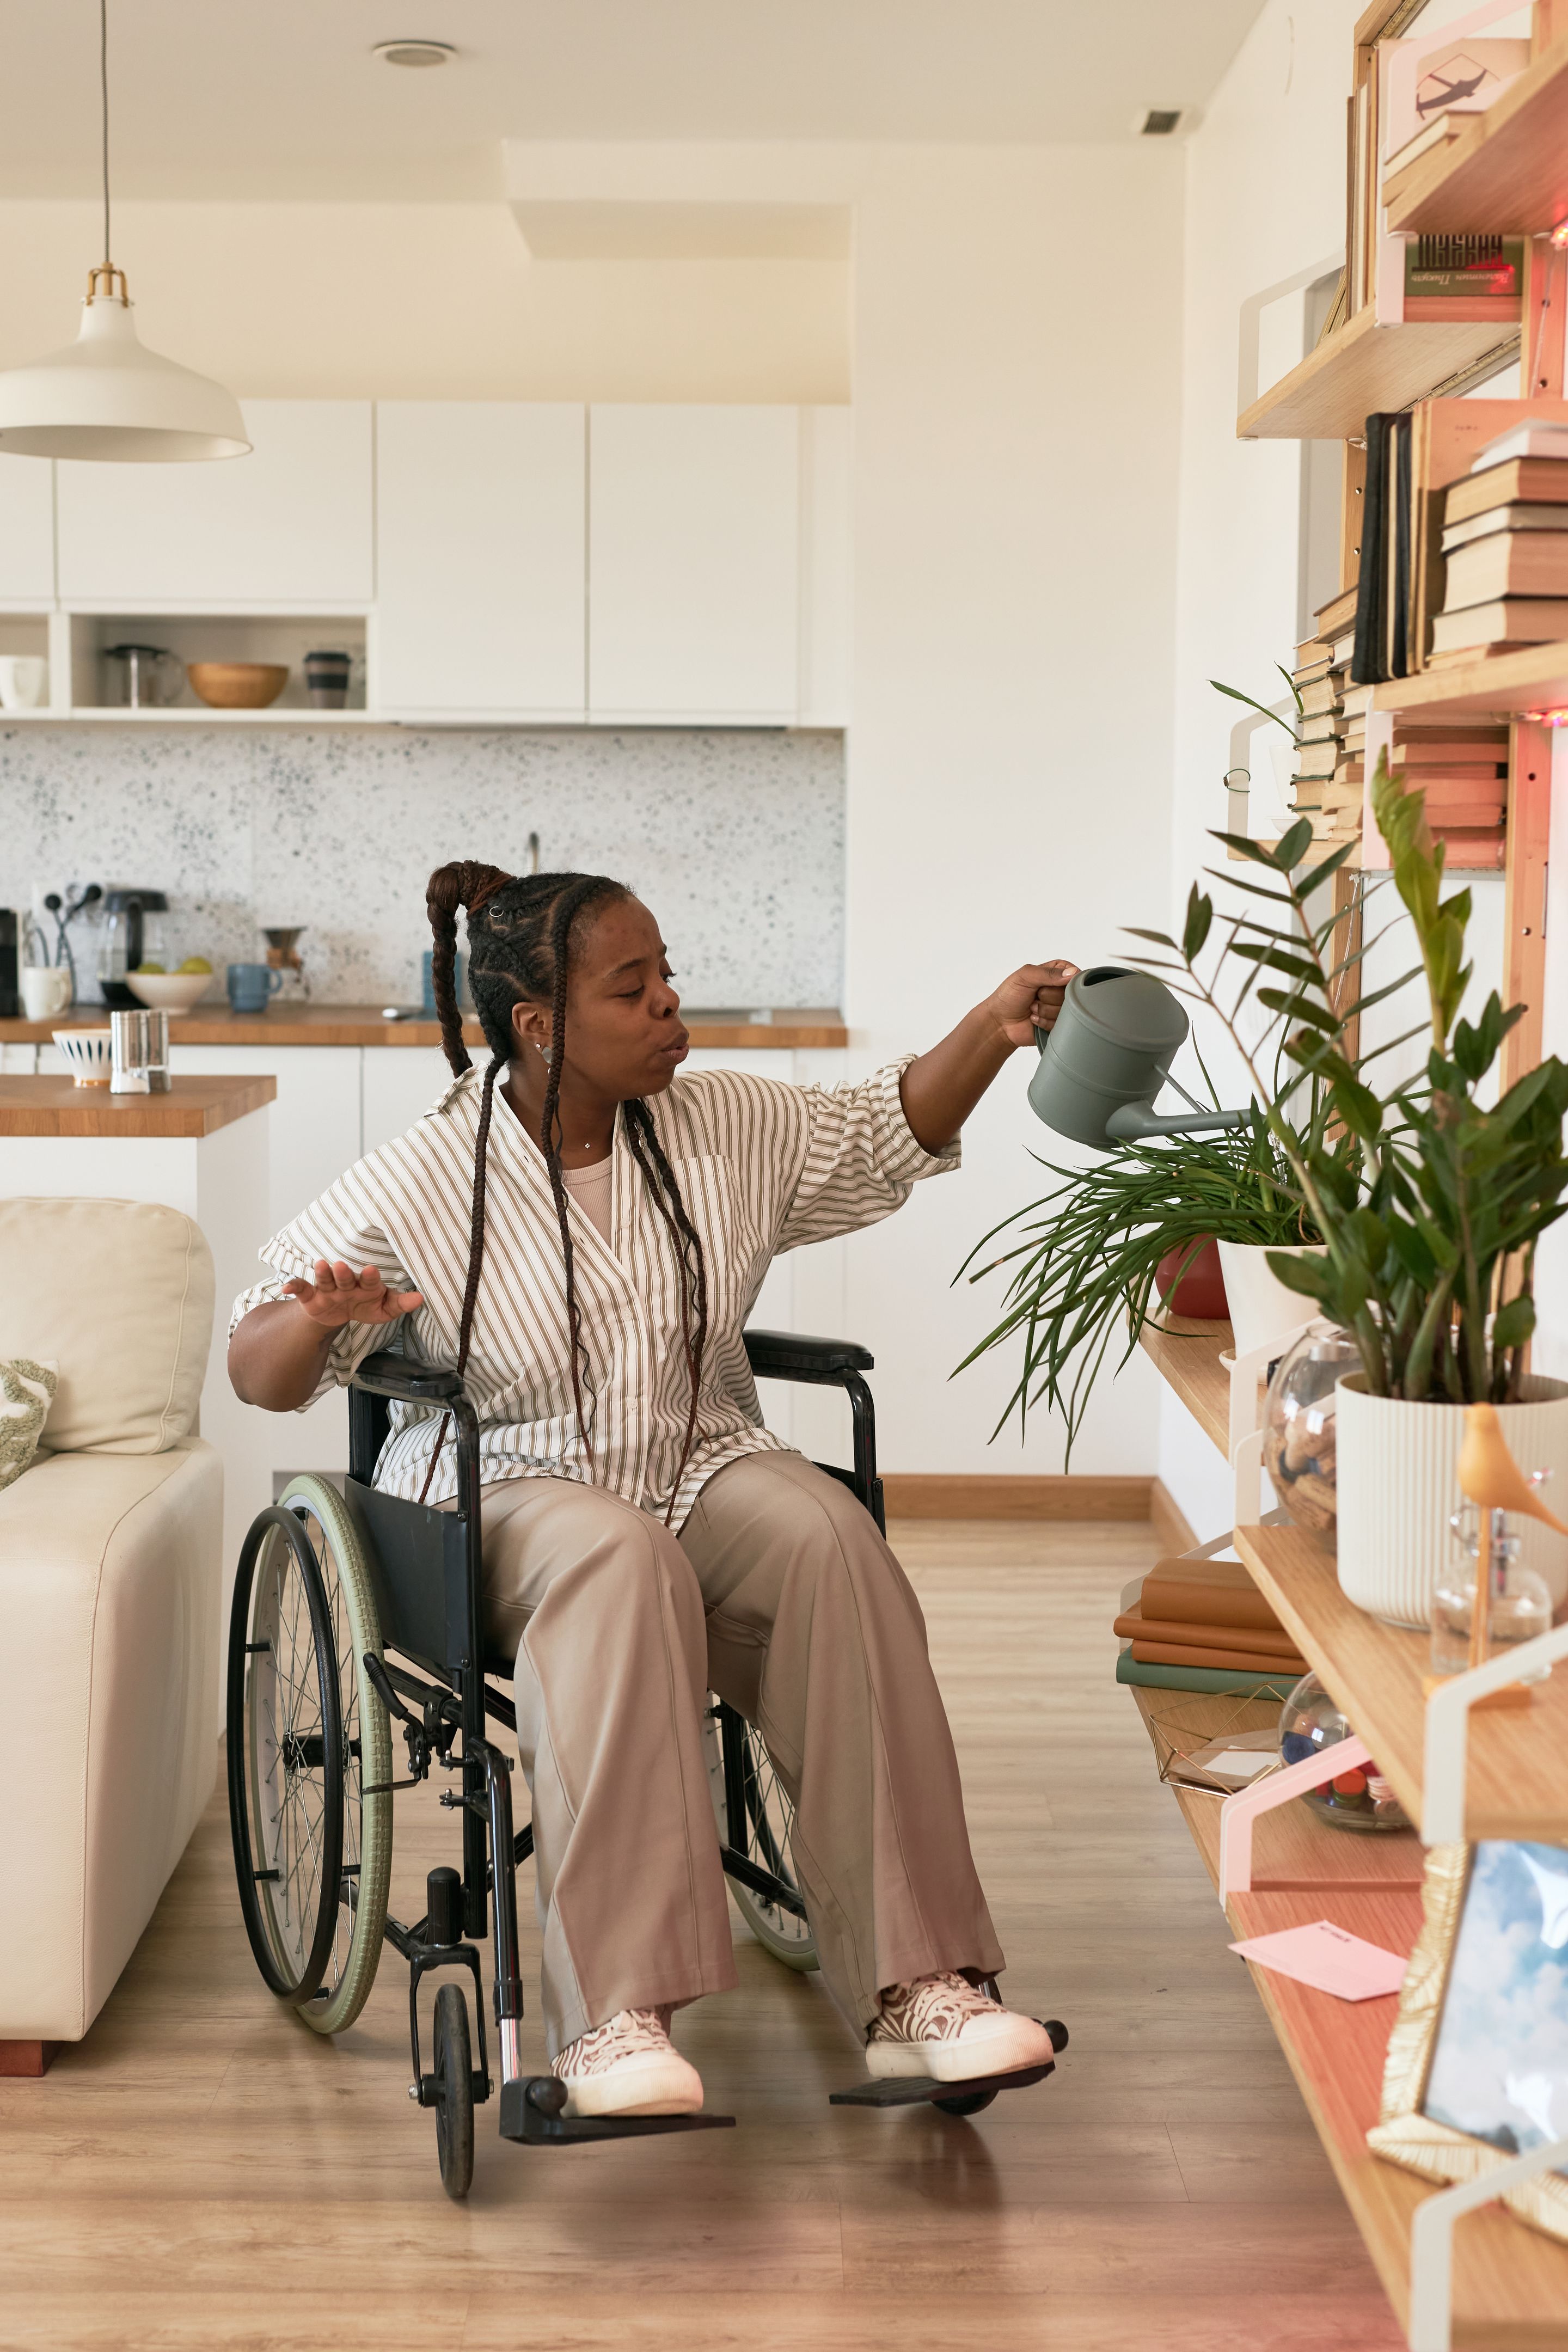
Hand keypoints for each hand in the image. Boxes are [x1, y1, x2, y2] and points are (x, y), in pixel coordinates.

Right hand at [282, 1259, 422, 1331]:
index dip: (371, 1277)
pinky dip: (293, 1286)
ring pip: (325, 1279)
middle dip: (344, 1273)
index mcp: (365, 1286)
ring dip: (322, 1273)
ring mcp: (327, 1289)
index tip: (373, 1270)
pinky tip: (285, 1288)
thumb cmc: (364, 1305)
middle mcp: (346, 1284)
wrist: (339, 1314)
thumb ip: (400, 1304)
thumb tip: (420, 1299)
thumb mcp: (383, 1309)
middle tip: (342, 1266)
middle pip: (345, 1278)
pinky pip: (301, 1289)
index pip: (369, 1280)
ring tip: (321, 1265)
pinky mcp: (311, 1296)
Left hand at [986, 960, 1079, 1049]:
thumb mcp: (1025, 976)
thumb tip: (1072, 973)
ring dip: (1044, 1011)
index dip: (1060, 982)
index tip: (1044, 985)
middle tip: (1035, 997)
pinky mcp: (1058, 1024)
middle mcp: (1061, 989)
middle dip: (1048, 997)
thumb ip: (1049, 973)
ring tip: (1032, 1008)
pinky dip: (1044, 1022)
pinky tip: (1034, 1019)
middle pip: (1071, 994)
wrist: (1000, 1022)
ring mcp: (1060, 1007)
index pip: (1074, 974)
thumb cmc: (1008, 996)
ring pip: (1067, 1011)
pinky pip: (1061, 1024)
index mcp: (1056, 972)